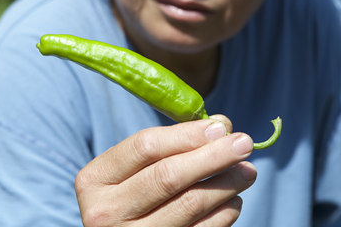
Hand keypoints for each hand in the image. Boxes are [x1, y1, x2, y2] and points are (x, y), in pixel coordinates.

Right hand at [75, 115, 256, 226]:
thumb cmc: (127, 194)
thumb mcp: (131, 169)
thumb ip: (169, 145)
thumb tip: (221, 126)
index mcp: (94, 180)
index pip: (145, 147)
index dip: (187, 134)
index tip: (221, 127)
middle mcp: (106, 213)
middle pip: (169, 176)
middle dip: (213, 157)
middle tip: (244, 144)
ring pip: (190, 205)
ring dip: (226, 184)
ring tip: (246, 171)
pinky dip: (224, 213)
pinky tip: (232, 200)